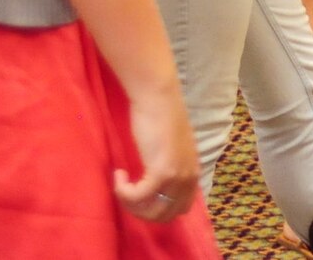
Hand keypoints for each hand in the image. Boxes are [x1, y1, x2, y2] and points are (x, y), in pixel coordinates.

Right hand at [112, 77, 199, 222]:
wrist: (158, 98)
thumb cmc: (160, 117)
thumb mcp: (172, 148)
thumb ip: (170, 166)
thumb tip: (156, 186)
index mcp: (193, 171)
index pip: (181, 208)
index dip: (158, 208)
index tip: (140, 197)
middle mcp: (189, 177)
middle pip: (166, 215)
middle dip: (143, 211)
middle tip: (127, 194)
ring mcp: (177, 176)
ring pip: (152, 210)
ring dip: (132, 204)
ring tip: (122, 184)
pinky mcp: (161, 172)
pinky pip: (138, 197)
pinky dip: (123, 192)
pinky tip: (119, 174)